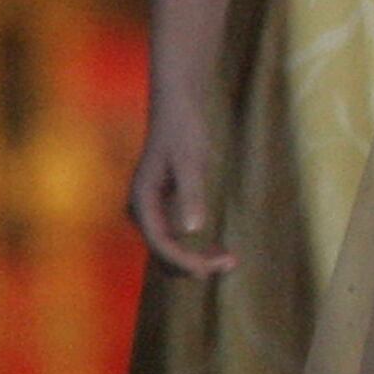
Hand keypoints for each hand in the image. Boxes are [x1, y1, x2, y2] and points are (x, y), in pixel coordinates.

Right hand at [126, 72, 234, 275]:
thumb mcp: (190, 160)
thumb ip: (190, 194)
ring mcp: (152, 209)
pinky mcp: (165, 204)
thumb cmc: (183, 128)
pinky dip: (196, 246)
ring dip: (196, 258)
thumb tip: (192, 230)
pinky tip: (219, 248)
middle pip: (163, 252)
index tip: (212, 269)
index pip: (161, 245)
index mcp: (142, 202)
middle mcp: (142, 210)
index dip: (185, 262)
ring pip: (170, 248)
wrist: (178, 104)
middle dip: (193, 264)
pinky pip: (176, 236)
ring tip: (229, 260)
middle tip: (231, 263)